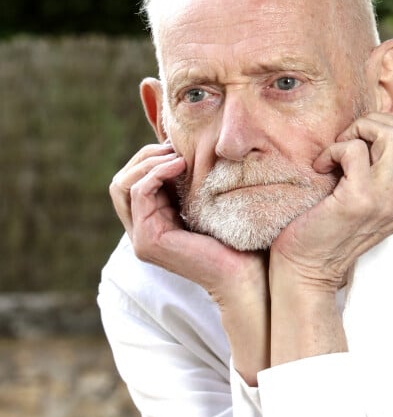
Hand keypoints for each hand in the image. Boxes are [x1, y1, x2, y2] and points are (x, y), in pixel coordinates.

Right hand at [110, 143, 269, 382]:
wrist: (247, 270)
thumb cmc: (235, 238)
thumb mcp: (204, 201)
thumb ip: (186, 182)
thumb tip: (180, 145)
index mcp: (153, 222)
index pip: (131, 180)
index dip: (149, 158)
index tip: (178, 147)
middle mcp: (141, 232)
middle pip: (120, 181)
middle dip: (144, 156)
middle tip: (174, 148)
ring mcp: (140, 238)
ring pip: (122, 184)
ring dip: (149, 162)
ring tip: (178, 156)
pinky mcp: (148, 239)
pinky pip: (139, 192)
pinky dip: (156, 172)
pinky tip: (180, 165)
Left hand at [270, 113, 392, 289]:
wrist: (306, 270)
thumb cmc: (326, 230)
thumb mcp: (365, 200)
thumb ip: (378, 171)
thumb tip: (372, 129)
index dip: (383, 129)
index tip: (355, 145)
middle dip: (372, 125)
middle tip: (345, 145)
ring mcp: (386, 201)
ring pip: (391, 134)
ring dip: (356, 133)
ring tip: (336, 154)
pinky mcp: (360, 200)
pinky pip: (354, 150)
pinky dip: (333, 150)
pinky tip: (321, 168)